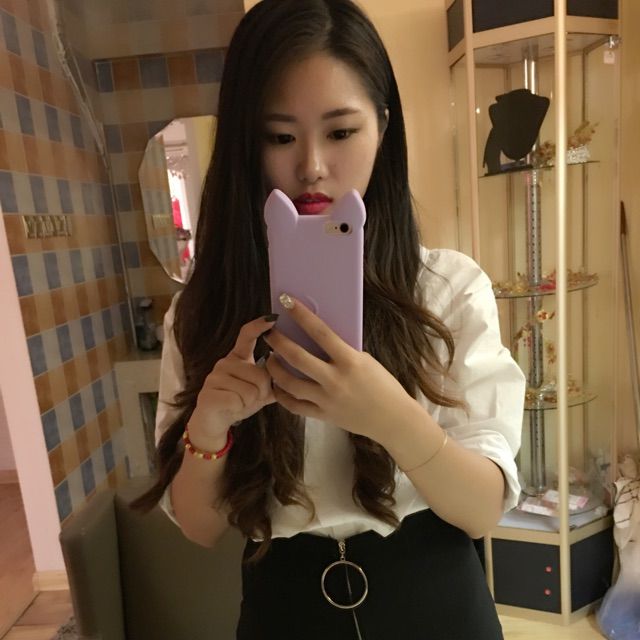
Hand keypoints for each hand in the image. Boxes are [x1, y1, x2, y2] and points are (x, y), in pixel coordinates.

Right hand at [188, 315, 276, 447]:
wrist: (213, 422)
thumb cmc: (238, 401)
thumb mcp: (260, 390)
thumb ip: (274, 379)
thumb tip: (296, 368)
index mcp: (238, 357)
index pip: (246, 335)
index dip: (259, 326)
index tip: (272, 318)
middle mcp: (225, 362)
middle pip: (260, 374)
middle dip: (261, 391)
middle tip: (250, 398)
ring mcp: (215, 376)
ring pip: (250, 389)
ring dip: (250, 402)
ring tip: (240, 403)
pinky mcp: (209, 393)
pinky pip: (238, 400)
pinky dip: (239, 408)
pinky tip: (231, 408)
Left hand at [263, 296, 414, 442]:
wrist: (393, 418)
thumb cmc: (383, 385)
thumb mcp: (366, 361)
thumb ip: (342, 352)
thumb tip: (319, 337)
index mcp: (350, 361)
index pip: (320, 332)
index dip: (301, 314)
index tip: (286, 301)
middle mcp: (336, 380)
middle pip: (297, 357)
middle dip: (278, 342)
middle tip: (269, 333)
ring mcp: (328, 399)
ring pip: (290, 383)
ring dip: (275, 368)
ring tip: (270, 358)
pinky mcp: (324, 415)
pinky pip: (295, 406)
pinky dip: (282, 395)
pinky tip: (277, 384)